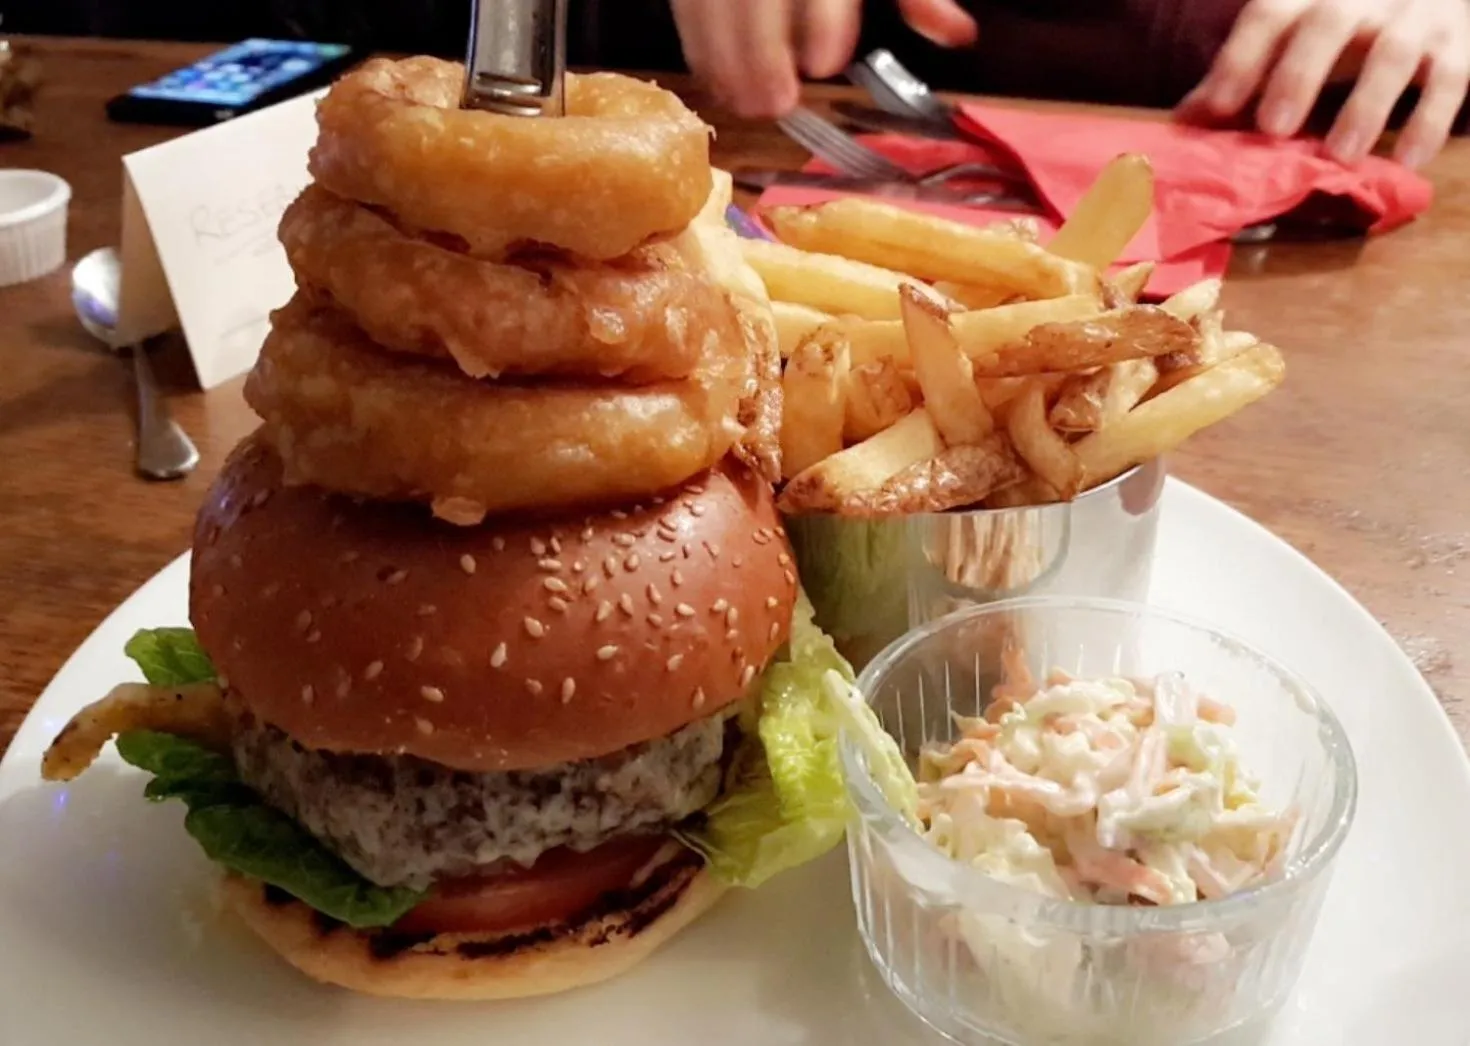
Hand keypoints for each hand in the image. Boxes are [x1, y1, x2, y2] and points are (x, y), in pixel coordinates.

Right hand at [669, 0, 977, 118]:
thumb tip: (958, 36)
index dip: (823, 16)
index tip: (827, 63)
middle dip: (760, 50)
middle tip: (774, 106)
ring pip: (709, 2)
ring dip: (721, 56)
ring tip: (741, 103)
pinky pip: (686, 6)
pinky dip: (697, 42)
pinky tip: (715, 78)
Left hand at [1177, 0, 1469, 167]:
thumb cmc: (1345, 24)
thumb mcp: (1293, 35)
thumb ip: (1244, 73)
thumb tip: (1182, 123)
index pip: (1268, 14)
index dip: (1240, 60)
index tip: (1216, 109)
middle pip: (1328, 23)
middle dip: (1299, 75)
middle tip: (1274, 129)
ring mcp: (1415, 17)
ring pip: (1394, 53)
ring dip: (1366, 105)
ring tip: (1342, 154)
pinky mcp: (1458, 45)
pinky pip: (1452, 79)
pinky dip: (1430, 121)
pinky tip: (1408, 160)